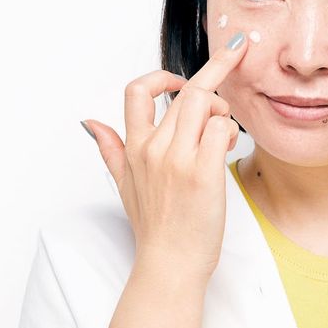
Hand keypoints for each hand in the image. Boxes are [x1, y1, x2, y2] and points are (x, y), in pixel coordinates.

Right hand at [82, 30, 249, 281]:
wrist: (170, 264)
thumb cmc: (155, 228)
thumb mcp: (124, 186)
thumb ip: (110, 150)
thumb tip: (91, 123)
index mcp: (135, 147)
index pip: (137, 90)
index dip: (162, 75)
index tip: (182, 77)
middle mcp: (154, 147)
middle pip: (187, 91)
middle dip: (217, 73)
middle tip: (236, 64)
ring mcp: (178, 158)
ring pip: (206, 102)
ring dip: (224, 108)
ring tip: (226, 129)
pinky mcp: (203, 172)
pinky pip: (224, 129)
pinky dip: (233, 132)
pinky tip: (230, 149)